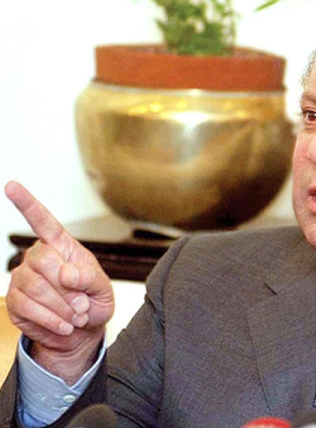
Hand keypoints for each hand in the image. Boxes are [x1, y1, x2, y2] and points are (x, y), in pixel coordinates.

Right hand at [4, 181, 113, 383]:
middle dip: (67, 288)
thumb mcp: (102, 289)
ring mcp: (22, 278)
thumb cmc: (93, 301)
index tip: (11, 185)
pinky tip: (64, 326)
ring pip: (35, 286)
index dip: (27, 203)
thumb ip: (89, 277)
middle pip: (43, 262)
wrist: (81, 331)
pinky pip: (28, 307)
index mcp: (62, 246)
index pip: (43, 221)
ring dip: (61, 307)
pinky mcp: (14, 301)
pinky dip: (51, 320)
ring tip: (76, 317)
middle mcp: (38, 258)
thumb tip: (65, 272)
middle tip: (82, 305)